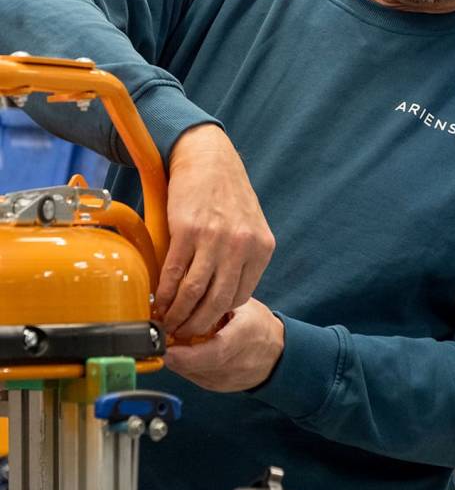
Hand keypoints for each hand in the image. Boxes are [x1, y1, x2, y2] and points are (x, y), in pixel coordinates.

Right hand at [156, 124, 275, 338]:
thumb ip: (240, 256)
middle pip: (218, 301)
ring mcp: (215, 239)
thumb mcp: (248, 224)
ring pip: (195, 292)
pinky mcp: (188, 231)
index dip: (217, 314)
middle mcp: (242, 246)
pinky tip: (158, 300)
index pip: (240, 296)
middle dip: (197, 323)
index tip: (202, 322)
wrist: (207, 157)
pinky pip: (174, 273)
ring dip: (177, 313)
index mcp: (261, 248)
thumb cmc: (225, 192)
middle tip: (181, 332)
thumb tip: (220, 292)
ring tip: (166, 322)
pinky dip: (164, 292)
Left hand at [163, 299, 284, 390]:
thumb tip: (187, 297)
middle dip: (172, 352)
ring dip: (175, 359)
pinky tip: (182, 351)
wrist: (277, 355)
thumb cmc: (260, 327)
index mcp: (242, 339)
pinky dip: (184, 364)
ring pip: (190, 373)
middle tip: (157, 338)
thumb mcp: (244, 306)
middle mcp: (233, 364)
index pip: (213, 351)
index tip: (165, 346)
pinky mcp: (216, 386)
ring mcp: (224, 379)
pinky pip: (193, 376)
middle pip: (195, 365)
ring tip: (168, 341)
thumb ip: (217, 303)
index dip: (185, 353)